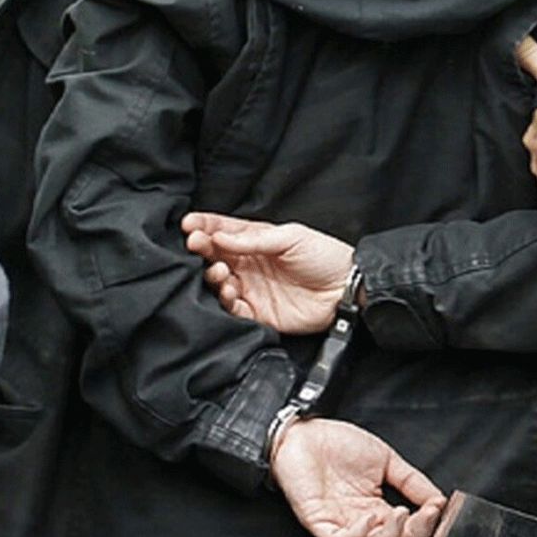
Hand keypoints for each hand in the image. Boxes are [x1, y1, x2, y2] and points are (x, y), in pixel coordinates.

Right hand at [181, 212, 354, 333]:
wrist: (347, 287)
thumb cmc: (325, 256)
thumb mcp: (291, 237)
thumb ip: (254, 239)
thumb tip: (219, 236)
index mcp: (257, 241)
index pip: (223, 231)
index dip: (204, 226)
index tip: (189, 224)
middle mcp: (250, 264)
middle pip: (215, 256)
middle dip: (201, 249)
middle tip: (195, 244)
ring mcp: (252, 288)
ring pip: (219, 283)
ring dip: (213, 275)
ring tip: (219, 270)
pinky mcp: (259, 312)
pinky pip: (233, 309)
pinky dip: (227, 301)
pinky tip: (231, 291)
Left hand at [271, 418, 446, 536]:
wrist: (303, 432)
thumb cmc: (336, 443)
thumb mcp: (386, 459)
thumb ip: (412, 480)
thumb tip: (438, 499)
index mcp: (375, 507)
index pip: (405, 530)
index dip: (424, 524)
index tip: (437, 507)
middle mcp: (359, 519)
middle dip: (413, 534)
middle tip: (424, 513)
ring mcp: (338, 522)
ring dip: (389, 536)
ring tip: (399, 513)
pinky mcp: (318, 520)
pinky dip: (358, 535)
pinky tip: (369, 517)